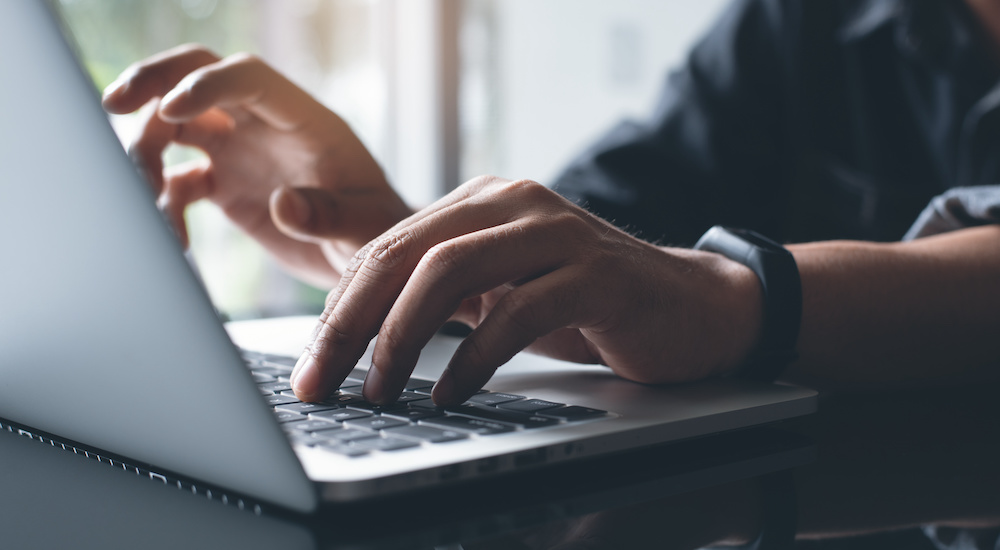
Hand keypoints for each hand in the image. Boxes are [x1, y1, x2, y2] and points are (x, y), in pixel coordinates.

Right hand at [102, 45, 412, 286]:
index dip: (207, 85)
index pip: (249, 77)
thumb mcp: (365, 225)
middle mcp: (265, 126)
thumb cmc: (378, 229)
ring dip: (145, 152)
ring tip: (145, 198)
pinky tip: (173, 239)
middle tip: (113, 104)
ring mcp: (241, 151)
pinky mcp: (225, 185)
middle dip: (153, 81)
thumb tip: (283, 205)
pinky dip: (162, 203)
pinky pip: (178, 180)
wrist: (368, 254)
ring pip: (175, 126)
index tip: (170, 109)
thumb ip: (328, 214)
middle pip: (198, 76)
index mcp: (304, 120)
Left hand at [290, 176, 762, 404]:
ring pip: (452, 271)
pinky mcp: (596, 272)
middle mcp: (514, 202)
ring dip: (402, 337)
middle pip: (407, 253)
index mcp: (482, 201)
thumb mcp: (500, 293)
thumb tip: (357, 337)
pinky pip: (517, 311)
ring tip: (380, 389)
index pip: (388, 246)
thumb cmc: (585, 304)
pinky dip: (474, 358)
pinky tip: (450, 393)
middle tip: (321, 380)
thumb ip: (441, 296)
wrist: (689, 306)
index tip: (312, 364)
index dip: (339, 307)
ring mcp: (557, 232)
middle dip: (352, 323)